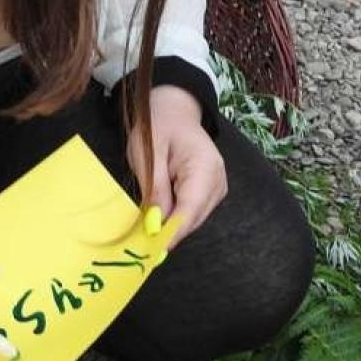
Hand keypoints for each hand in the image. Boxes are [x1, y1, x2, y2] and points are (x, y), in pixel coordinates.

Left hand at [128, 85, 226, 249]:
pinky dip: (176, 216)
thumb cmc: (159, 126)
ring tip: (148, 225)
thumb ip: (155, 188)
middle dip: (170, 231)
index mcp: (204, 166)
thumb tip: (156, 224)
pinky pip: (193, 212)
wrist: (175, 110)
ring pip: (194, 218)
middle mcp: (217, 179)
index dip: (173, 232)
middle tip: (143, 243)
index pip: (190, 208)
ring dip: (172, 224)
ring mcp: (217, 186)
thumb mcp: (148, 153)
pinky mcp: (211, 191)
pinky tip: (161, 212)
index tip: (154, 249)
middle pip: (194, 218)